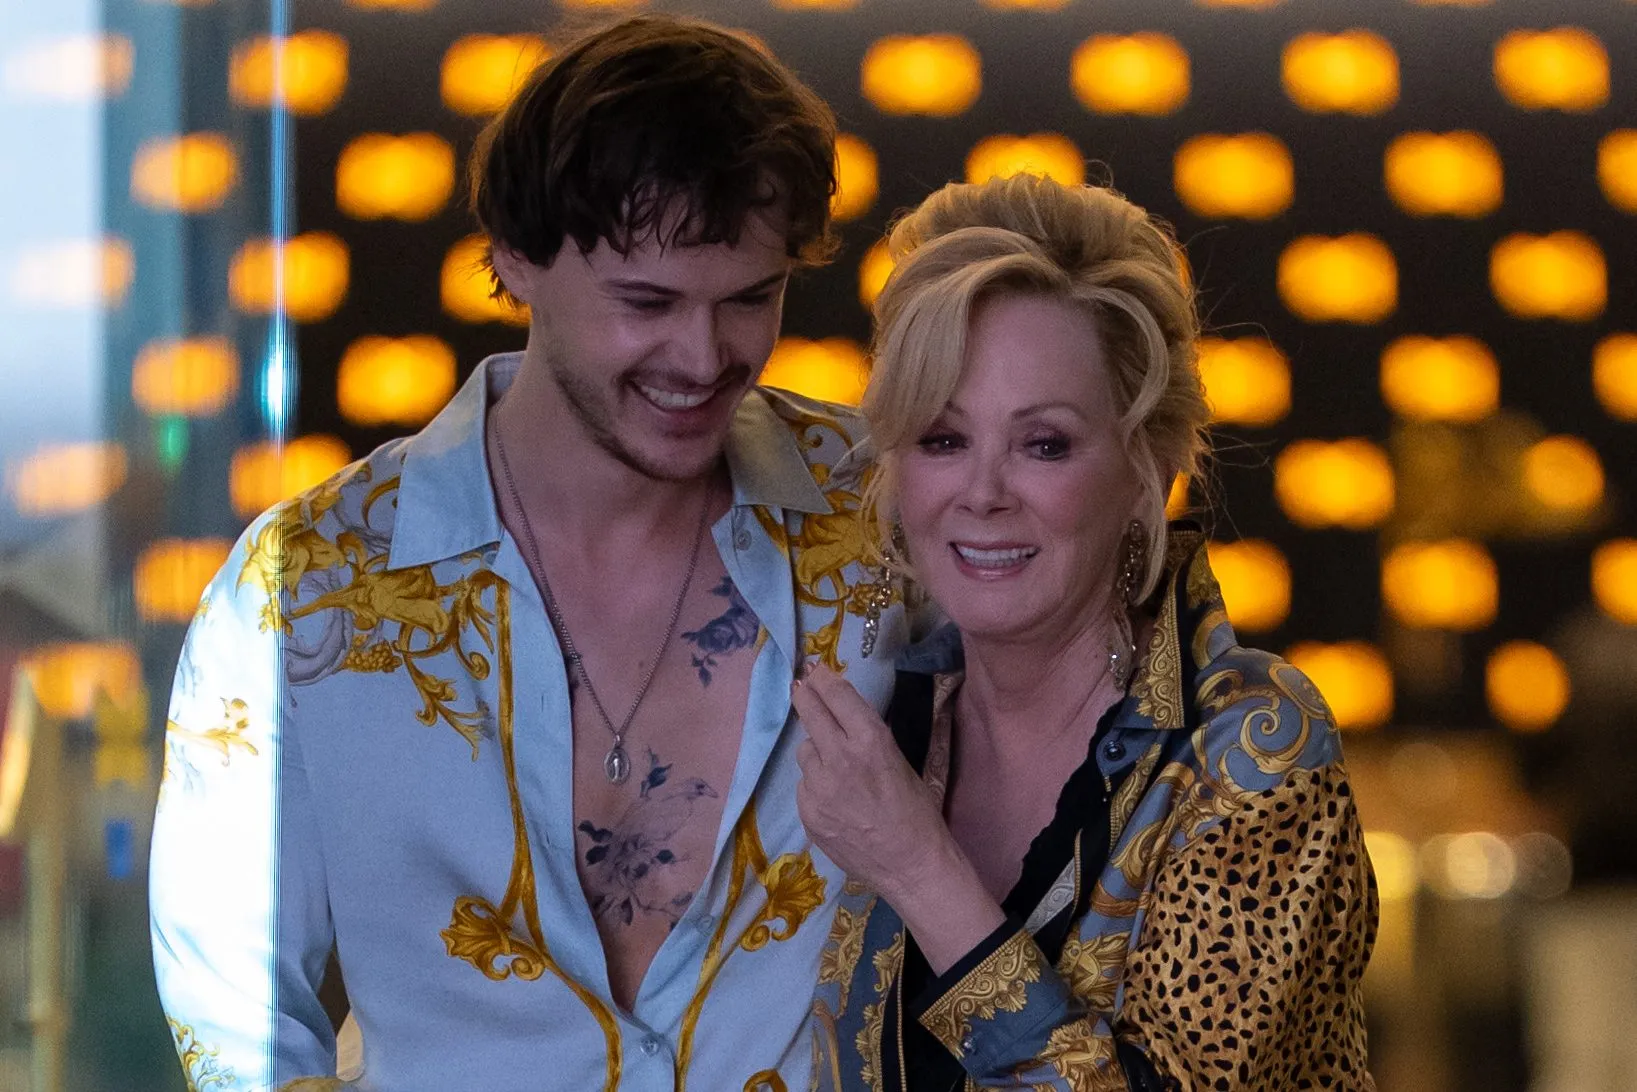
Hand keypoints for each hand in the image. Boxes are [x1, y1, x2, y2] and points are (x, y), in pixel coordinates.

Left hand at [791, 666, 950, 899]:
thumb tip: (842, 716)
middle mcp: (839, 759)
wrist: (910, 865)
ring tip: (837, 768)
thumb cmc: (917, 812)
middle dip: (805, 695)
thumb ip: (866, 737)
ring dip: (816, 750)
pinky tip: (836, 801)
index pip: (837, 696)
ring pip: (805, 751)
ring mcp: (818, 788)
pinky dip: (815, 785)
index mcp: (870, 742)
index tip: (815, 670)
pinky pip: (804, 785)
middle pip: (810, 712)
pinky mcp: (807, 812)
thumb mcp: (899, 761)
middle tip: (801, 685)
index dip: (824, 679)